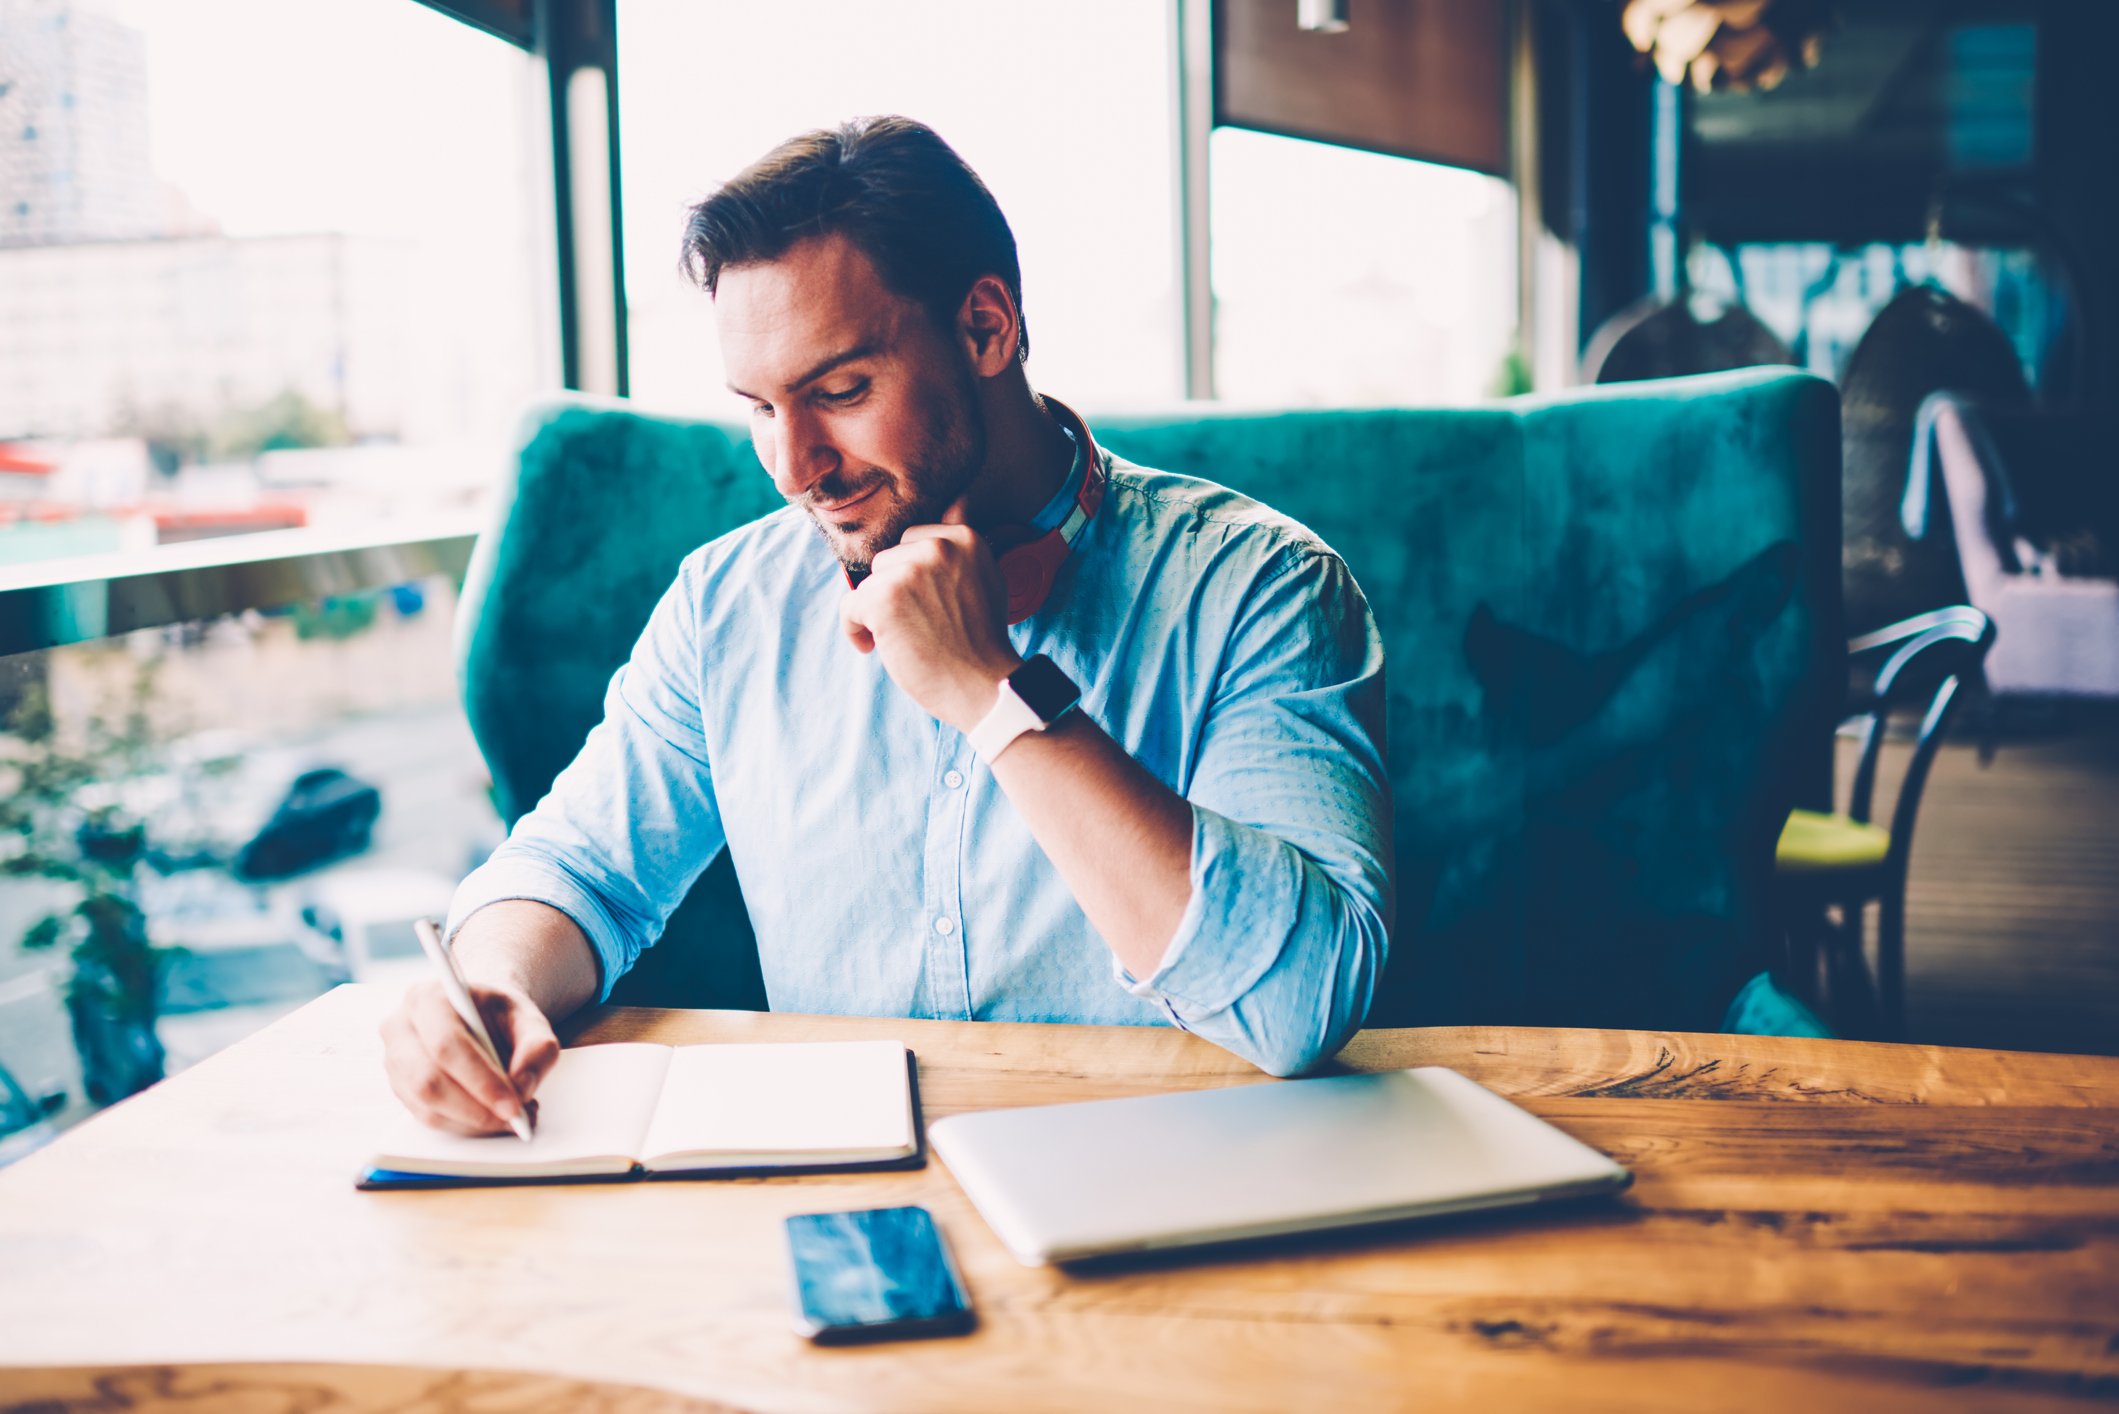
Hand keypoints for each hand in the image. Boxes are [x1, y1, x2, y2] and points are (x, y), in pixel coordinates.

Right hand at [380, 979, 559, 1135]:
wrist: (480, 1016)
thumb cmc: (500, 1014)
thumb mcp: (529, 1018)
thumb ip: (537, 1046)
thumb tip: (523, 1086)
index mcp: (428, 997)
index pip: (447, 1045)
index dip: (481, 1080)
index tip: (513, 1105)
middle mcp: (401, 1027)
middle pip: (429, 1081)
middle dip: (476, 1108)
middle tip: (515, 1118)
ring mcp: (394, 1060)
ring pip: (426, 1105)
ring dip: (472, 1120)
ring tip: (510, 1117)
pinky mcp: (400, 1088)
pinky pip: (427, 1117)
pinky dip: (464, 1124)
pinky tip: (491, 1117)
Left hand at [841, 517, 1020, 730]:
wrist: (984, 686)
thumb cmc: (983, 643)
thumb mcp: (987, 580)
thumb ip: (960, 555)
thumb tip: (941, 523)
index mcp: (963, 539)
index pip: (912, 541)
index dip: (911, 576)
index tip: (920, 603)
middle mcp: (937, 547)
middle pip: (888, 560)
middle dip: (894, 592)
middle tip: (914, 624)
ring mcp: (909, 572)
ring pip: (869, 584)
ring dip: (876, 611)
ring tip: (901, 639)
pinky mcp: (883, 599)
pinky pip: (849, 606)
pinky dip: (855, 629)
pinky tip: (873, 646)